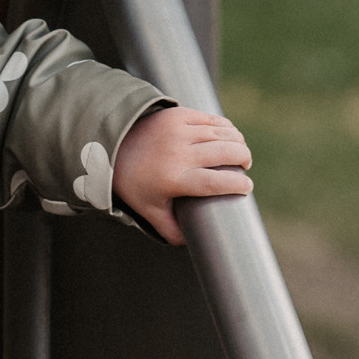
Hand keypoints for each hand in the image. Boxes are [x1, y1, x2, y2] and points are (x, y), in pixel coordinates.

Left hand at [112, 105, 252, 245]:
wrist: (111, 144)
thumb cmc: (133, 181)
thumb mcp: (149, 211)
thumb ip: (171, 231)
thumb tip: (194, 243)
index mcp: (174, 179)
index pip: (217, 182)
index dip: (238, 185)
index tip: (247, 188)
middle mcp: (179, 153)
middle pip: (226, 153)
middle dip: (244, 159)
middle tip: (245, 167)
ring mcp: (179, 130)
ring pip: (223, 133)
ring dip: (238, 142)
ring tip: (240, 153)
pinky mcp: (178, 115)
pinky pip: (211, 119)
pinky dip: (226, 128)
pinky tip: (230, 136)